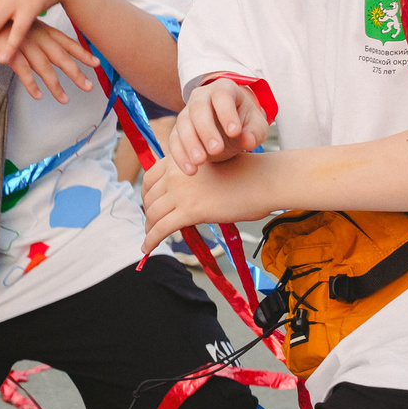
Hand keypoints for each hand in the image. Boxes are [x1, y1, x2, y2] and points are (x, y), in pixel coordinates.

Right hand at [0, 21, 99, 101]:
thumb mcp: (20, 21)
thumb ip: (32, 32)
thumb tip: (41, 43)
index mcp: (41, 29)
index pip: (66, 42)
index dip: (81, 53)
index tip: (96, 62)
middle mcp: (37, 37)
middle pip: (61, 58)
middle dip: (76, 73)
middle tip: (88, 87)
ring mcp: (24, 45)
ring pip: (45, 68)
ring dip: (56, 86)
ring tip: (65, 99)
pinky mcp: (10, 53)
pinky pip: (24, 72)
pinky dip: (31, 85)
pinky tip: (38, 96)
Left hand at [140, 151, 272, 254]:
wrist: (262, 180)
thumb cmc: (243, 174)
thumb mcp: (208, 168)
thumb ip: (190, 177)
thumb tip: (179, 196)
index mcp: (179, 159)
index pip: (149, 179)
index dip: (145, 195)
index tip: (149, 205)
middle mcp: (175, 174)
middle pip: (149, 198)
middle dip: (148, 213)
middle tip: (151, 225)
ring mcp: (181, 192)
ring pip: (153, 214)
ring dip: (149, 229)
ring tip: (150, 239)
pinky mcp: (190, 211)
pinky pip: (161, 229)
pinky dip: (151, 240)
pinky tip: (147, 248)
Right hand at [166, 77, 268, 174]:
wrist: (229, 127)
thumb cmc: (245, 123)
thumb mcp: (256, 126)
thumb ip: (255, 132)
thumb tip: (247, 141)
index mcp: (224, 89)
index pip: (222, 95)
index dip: (227, 113)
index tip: (235, 132)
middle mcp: (201, 97)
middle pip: (198, 108)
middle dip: (206, 130)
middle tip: (216, 149)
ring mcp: (187, 112)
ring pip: (183, 124)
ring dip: (190, 143)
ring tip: (200, 162)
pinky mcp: (178, 130)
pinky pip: (174, 141)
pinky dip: (180, 156)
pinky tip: (191, 170)